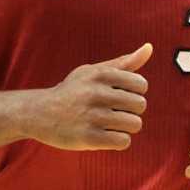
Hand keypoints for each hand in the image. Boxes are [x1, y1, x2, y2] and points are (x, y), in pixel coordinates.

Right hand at [29, 44, 150, 150]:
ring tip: (109, 125)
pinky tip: (105, 136)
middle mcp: (97, 93)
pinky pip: (123, 141)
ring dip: (125, 127)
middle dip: (131, 111)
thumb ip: (124, 62)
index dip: (134, 93)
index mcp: (100, 74)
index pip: (141, 85)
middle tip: (113, 112)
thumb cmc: (73, 91)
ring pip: (134, 124)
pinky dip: (118, 141)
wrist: (39, 113)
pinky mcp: (88, 138)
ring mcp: (92, 116)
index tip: (119, 97)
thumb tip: (150, 47)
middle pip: (140, 105)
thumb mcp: (94, 72)